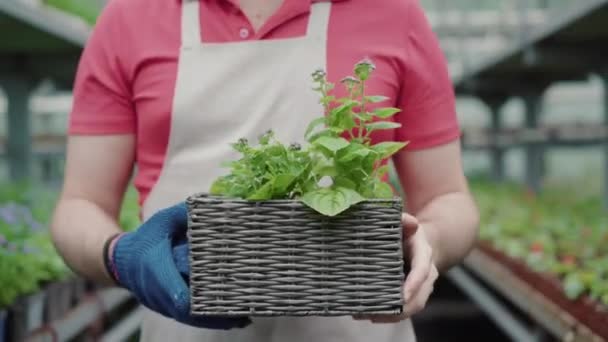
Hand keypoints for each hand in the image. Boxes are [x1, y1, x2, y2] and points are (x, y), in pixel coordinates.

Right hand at [108, 202, 250, 329]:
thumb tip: (212, 203)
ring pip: (186, 317)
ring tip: (242, 319)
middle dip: (209, 312)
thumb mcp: (164, 220)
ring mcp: (160, 302)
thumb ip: (186, 214)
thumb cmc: (148, 237)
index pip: (166, 281)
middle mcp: (155, 288)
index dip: (180, 293)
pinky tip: (231, 321)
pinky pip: (187, 318)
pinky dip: (208, 321)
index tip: (198, 302)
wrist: (121, 261)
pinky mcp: (167, 309)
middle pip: (182, 307)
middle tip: (240, 312)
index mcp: (153, 263)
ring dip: (213, 320)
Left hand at [353, 213, 438, 322]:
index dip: (413, 285)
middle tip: (375, 314)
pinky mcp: (410, 295)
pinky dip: (388, 315)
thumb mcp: (406, 224)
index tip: (402, 297)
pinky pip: (403, 309)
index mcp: (424, 256)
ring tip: (366, 316)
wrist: (421, 243)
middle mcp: (425, 275)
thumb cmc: (408, 234)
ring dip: (391, 316)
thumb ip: (405, 220)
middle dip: (400, 310)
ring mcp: (419, 288)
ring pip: (411, 307)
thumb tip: (411, 223)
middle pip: (418, 298)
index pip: (422, 272)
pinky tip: (368, 314)